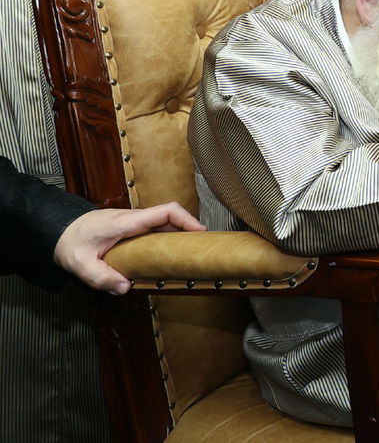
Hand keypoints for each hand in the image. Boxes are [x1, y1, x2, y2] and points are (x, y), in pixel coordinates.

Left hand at [53, 202, 205, 294]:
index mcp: (127, 221)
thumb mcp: (80, 264)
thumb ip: (101, 277)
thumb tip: (125, 288)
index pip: (166, 212)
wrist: (55, 228)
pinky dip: (166, 238)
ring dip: (178, 234)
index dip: (187, 220)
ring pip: (163, 223)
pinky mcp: (129, 229)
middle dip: (189, 229)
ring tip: (188, 253)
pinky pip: (154, 229)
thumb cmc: (68, 242)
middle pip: (170, 217)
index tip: (200, 234)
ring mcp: (132, 223)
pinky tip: (167, 255)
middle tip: (201, 247)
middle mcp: (133, 219)